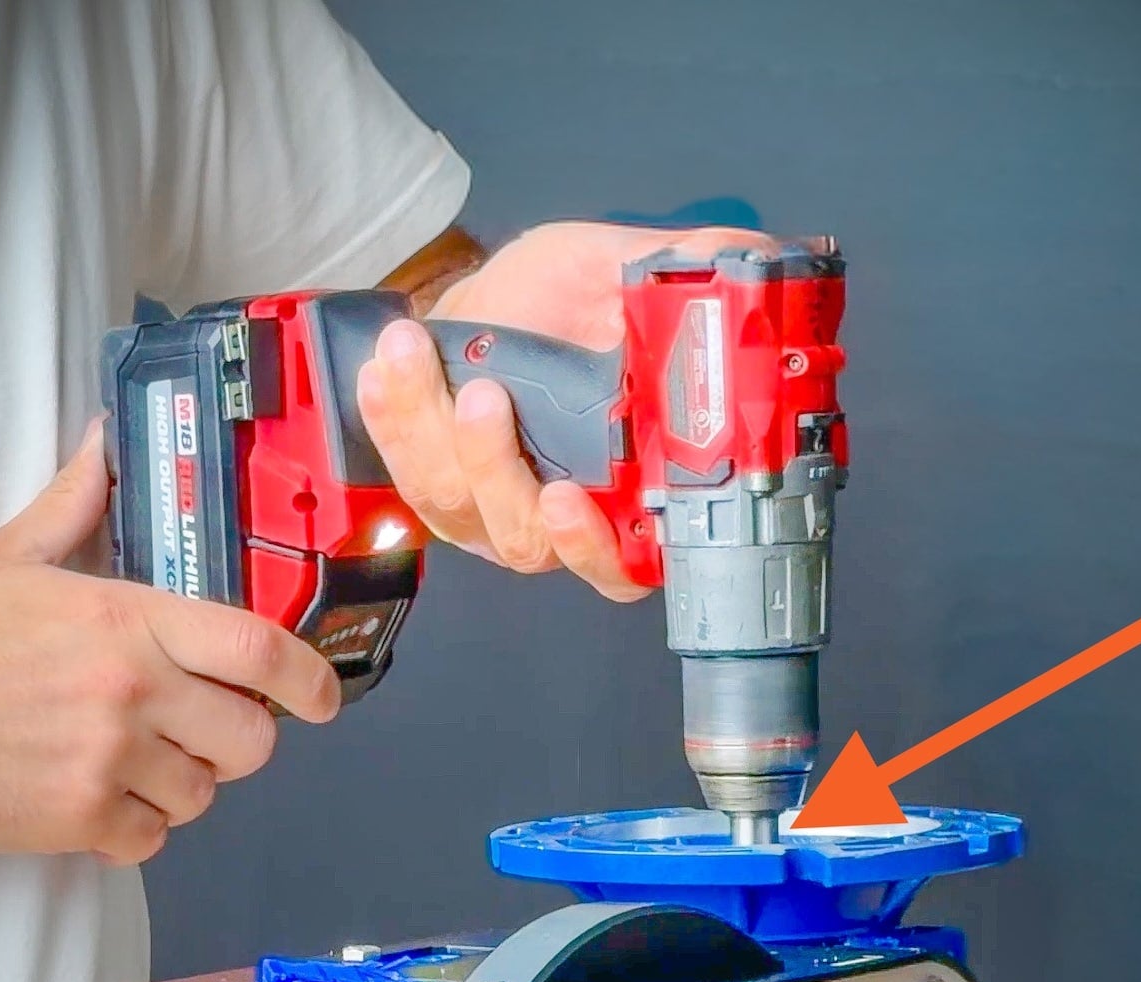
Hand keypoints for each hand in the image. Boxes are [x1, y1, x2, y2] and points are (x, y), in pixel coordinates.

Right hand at [0, 424, 339, 863]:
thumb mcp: (6, 557)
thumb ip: (74, 506)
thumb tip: (103, 440)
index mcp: (125, 617)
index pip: (258, 648)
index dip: (309, 680)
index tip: (324, 697)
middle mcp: (131, 690)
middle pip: (252, 737)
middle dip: (241, 742)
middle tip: (204, 733)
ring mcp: (107, 761)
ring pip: (202, 795)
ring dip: (180, 787)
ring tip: (130, 765)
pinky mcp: (78, 822)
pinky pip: (151, 840)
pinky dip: (134, 830)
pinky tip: (96, 802)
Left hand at [355, 221, 775, 600]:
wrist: (488, 297)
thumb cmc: (559, 301)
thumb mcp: (621, 272)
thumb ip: (681, 274)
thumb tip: (754, 263)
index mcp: (621, 486)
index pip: (625, 559)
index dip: (597, 548)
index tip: (567, 499)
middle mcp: (556, 514)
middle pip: (525, 539)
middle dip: (497, 468)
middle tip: (487, 395)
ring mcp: (490, 510)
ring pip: (458, 505)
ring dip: (430, 431)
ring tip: (415, 351)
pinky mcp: (434, 490)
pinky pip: (406, 474)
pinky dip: (391, 419)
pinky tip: (387, 365)